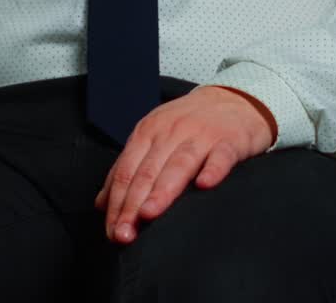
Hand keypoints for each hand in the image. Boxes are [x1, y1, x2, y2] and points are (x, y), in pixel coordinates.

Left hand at [94, 85, 275, 244]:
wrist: (233, 100)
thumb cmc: (189, 124)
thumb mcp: (155, 137)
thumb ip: (129, 168)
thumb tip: (102, 204)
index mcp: (149, 131)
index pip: (127, 170)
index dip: (117, 202)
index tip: (112, 231)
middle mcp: (172, 131)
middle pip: (148, 171)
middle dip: (132, 205)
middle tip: (124, 235)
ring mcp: (202, 135)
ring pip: (179, 164)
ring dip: (163, 190)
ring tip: (149, 213)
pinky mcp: (229, 140)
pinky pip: (220, 156)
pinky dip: (213, 169)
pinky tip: (205, 185)